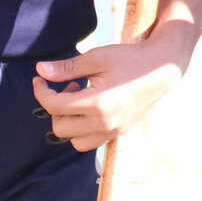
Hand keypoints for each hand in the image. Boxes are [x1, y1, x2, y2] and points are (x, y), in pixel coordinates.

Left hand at [31, 37, 184, 151]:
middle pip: (60, 128)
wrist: (162, 70)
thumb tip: (41, 70)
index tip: (39, 79)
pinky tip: (90, 109)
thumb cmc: (129, 59)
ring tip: (79, 100)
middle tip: (68, 86)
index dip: (41, 92)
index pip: (54, 106)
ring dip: (68, 123)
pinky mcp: (119, 133)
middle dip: (55, 108)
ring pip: (75, 142)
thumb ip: (67, 68)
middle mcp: (104, 122)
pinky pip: (91, 142)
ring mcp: (113, 130)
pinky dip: (83, 130)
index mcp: (97, 103)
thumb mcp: (96, 58)